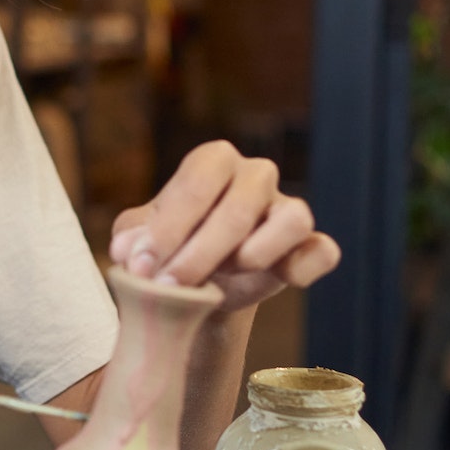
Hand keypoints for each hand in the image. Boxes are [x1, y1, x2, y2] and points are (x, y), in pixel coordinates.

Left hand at [108, 141, 340, 314]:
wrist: (200, 284)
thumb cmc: (169, 247)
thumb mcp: (139, 239)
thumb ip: (133, 239)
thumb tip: (127, 251)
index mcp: (213, 160)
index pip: (197, 183)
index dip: (168, 228)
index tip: (140, 267)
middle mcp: (255, 176)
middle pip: (240, 204)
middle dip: (200, 252)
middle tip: (168, 288)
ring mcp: (287, 209)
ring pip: (293, 218)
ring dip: (256, 252)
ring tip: (223, 279)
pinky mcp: (308, 245)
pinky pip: (322, 250)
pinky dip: (307, 266)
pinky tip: (281, 280)